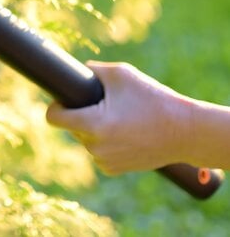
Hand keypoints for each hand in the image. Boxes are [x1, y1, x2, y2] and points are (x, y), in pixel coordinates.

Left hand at [46, 61, 193, 174]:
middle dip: (81, 114)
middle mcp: (95, 146)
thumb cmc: (152, 99)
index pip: (54, 118)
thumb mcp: (121, 74)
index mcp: (93, 124)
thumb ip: (92, 70)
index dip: (55, 106)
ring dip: (93, 129)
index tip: (62, 99)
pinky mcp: (113, 169)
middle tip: (104, 105)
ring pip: (85, 139)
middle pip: (71, 127)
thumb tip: (73, 71)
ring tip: (119, 117)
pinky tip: (123, 133)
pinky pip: (98, 151)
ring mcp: (104, 160)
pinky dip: (105, 142)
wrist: (186, 132)